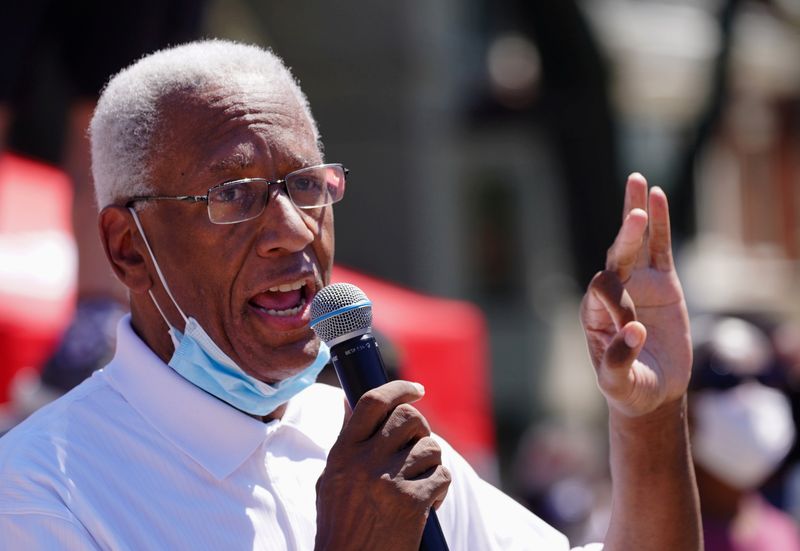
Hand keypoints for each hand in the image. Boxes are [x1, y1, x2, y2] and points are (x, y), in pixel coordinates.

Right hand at [315, 381, 450, 550]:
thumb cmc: (339, 525)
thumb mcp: (331, 478)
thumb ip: (345, 439)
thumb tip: (348, 399)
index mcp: (343, 452)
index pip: (372, 402)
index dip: (399, 388)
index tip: (416, 389)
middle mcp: (365, 462)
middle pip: (409, 418)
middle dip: (421, 428)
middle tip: (418, 445)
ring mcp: (389, 481)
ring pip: (430, 447)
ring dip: (431, 462)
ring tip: (420, 480)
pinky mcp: (413, 502)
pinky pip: (442, 476)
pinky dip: (440, 488)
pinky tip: (429, 502)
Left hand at [580, 173, 691, 417]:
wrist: (652, 391)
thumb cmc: (629, 389)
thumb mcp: (618, 383)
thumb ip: (618, 361)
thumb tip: (633, 332)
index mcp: (593, 314)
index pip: (603, 293)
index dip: (618, 303)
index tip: (633, 330)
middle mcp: (611, 293)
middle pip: (616, 257)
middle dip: (625, 237)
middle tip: (634, 215)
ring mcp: (638, 285)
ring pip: (635, 245)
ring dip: (636, 215)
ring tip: (637, 182)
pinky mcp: (663, 284)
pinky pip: (661, 249)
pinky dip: (660, 225)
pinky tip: (658, 197)